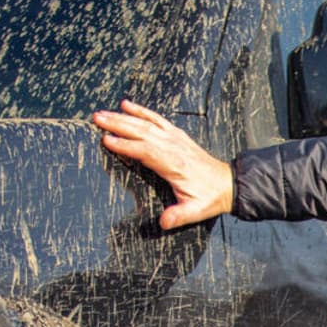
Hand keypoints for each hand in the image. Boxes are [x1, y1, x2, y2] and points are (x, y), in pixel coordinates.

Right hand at [91, 99, 234, 230]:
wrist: (228, 184)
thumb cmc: (210, 197)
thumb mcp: (196, 211)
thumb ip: (179, 216)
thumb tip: (164, 221)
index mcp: (174, 164)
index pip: (145, 151)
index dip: (126, 145)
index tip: (107, 140)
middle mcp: (174, 148)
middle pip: (142, 132)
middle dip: (118, 125)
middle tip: (97, 119)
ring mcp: (175, 139)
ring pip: (146, 123)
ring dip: (124, 116)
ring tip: (103, 113)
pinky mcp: (178, 135)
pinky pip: (157, 119)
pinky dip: (141, 111)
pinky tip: (127, 104)